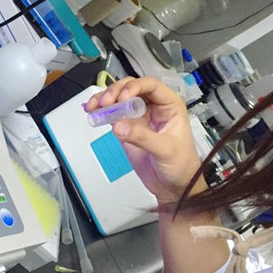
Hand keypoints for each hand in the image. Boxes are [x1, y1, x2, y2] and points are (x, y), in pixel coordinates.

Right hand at [85, 76, 203, 204]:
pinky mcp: (127, 127)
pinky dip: (101, 111)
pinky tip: (92, 112)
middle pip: (131, 87)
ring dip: (104, 99)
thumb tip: (119, 126)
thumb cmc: (180, 165)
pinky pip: (112, 114)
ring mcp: (138, 116)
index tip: (122, 98)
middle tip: (105, 103)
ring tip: (93, 107)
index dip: (134, 87)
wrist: (173, 187)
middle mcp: (153, 106)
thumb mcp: (165, 150)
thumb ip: (142, 137)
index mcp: (169, 105)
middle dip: (115, 91)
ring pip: (119, 98)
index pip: (150, 85)